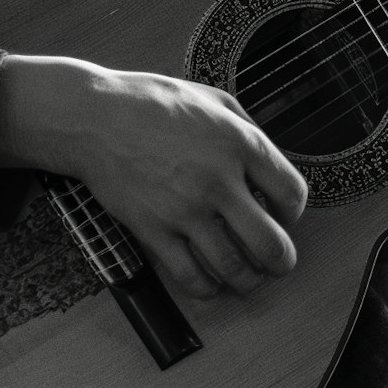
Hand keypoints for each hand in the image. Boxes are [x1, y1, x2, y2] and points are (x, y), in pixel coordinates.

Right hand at [0, 56, 308, 301]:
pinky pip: (190, 276)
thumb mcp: (213, 99)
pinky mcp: (153, 230)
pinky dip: (207, 288)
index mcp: (239, 143)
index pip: (292, 194)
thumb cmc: (152, 103)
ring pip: (233, 267)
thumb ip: (248, 130)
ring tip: (248, 278)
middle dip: (282, 262)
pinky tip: (211, 283)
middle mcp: (218, 179)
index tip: (283, 216)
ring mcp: (184, 209)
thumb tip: (271, 167)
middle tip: (279, 264)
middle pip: (270, 243)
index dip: (294, 213)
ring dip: (247, 281)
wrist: (93, 117)